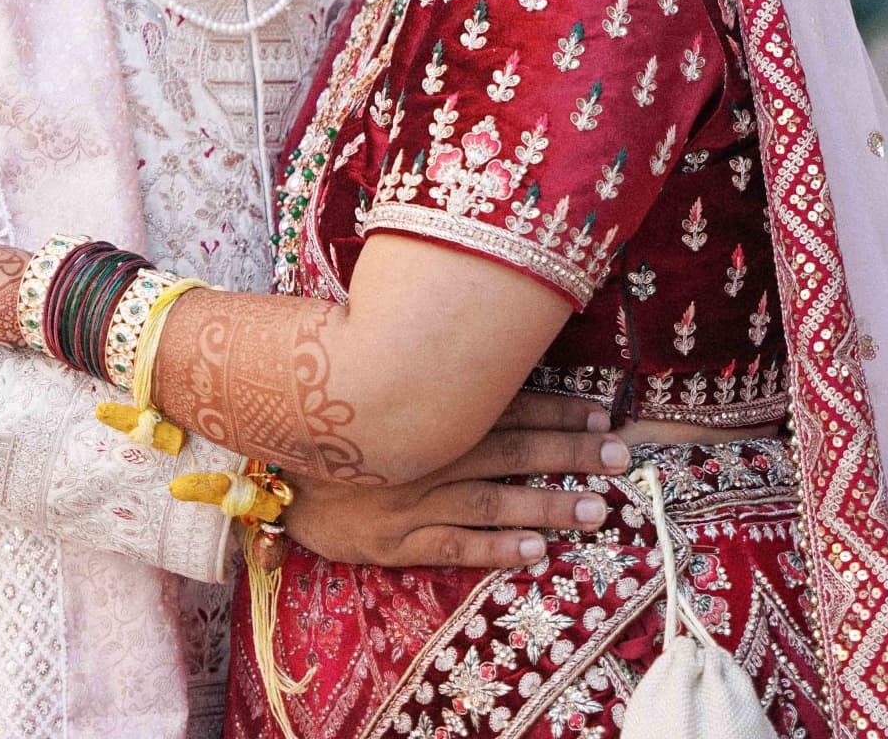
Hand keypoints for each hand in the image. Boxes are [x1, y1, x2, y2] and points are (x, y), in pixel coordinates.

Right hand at [280, 394, 631, 570]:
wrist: (266, 466)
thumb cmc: (326, 417)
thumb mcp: (366, 377)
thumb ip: (417, 363)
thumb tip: (467, 336)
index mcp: (424, 408)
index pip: (501, 404)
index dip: (554, 408)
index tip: (603, 414)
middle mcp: (424, 450)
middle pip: (509, 449)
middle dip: (568, 452)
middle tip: (620, 457)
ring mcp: (410, 498)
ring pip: (491, 500)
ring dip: (546, 503)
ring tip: (597, 509)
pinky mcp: (394, 540)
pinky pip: (452, 544)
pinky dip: (494, 548)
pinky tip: (534, 551)